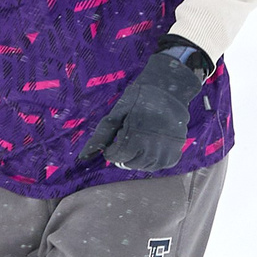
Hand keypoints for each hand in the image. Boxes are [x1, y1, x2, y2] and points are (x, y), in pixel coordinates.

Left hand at [78, 49, 202, 171]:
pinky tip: (151, 144)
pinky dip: (152, 158)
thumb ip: (100, 137)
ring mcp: (167, 151)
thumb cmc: (138, 99)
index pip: (117, 157)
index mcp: (136, 134)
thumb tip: (82, 157)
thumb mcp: (116, 114)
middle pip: (130, 163)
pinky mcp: (175, 153)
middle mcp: (153, 146)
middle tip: (127, 137)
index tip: (116, 136)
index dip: (111, 150)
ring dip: (137, 157)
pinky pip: (159, 165)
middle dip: (124, 154)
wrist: (169, 89)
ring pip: (144, 167)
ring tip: (139, 140)